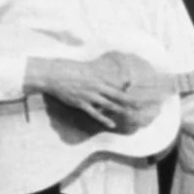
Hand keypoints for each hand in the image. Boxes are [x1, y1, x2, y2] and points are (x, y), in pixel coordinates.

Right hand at [26, 56, 140, 129]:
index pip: (117, 83)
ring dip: (120, 110)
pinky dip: (104, 119)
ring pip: (109, 104)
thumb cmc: (69, 70)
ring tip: (131, 115)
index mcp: (98, 77)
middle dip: (130, 101)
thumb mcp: (85, 69)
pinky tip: (112, 124)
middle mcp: (96, 86)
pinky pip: (95, 113)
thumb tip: (102, 72)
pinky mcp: (81, 103)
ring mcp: (89, 95)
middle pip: (117, 95)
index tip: (137, 91)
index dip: (127, 87)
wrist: (53, 75)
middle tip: (140, 105)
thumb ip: (97, 72)